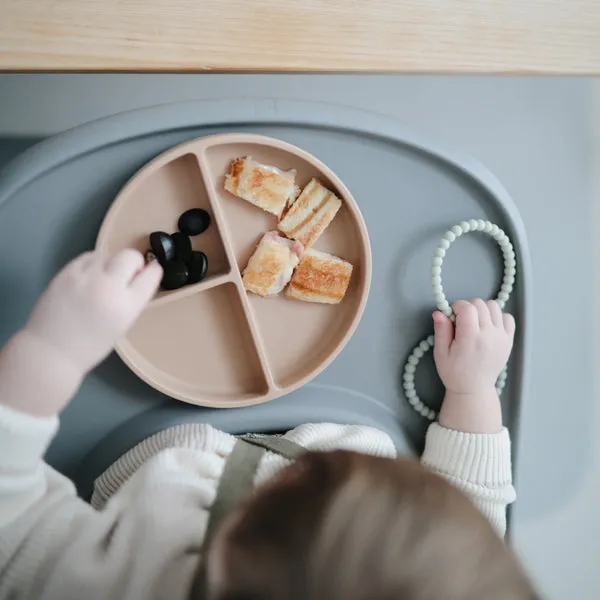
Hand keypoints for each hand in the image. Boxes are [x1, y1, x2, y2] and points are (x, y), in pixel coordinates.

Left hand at [25, 249, 161, 375]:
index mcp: (128, 306)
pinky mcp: (66, 273)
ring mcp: (86, 278)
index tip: (150, 272)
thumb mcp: (123, 324)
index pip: (152, 274)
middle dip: (133, 262)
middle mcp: (109, 287)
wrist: (52, 351)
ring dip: (110, 264)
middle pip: (130, 256)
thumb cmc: (92, 345)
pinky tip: (87, 277)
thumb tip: (137, 276)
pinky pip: (87, 257)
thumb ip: (132, 299)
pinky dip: (92, 264)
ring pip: (107, 255)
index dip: (153, 271)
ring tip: (101, 279)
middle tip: (126, 274)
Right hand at [432, 299, 514, 433]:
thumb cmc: (454, 372)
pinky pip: (508, 317)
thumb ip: (441, 330)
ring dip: (482, 309)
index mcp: (470, 338)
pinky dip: (497, 316)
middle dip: (467, 306)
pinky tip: (488, 325)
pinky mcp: (509, 340)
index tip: (452, 314)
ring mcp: (501, 337)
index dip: (457, 306)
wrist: (474, 389)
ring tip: (474, 321)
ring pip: (494, 306)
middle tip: (461, 320)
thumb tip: (439, 312)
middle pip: (480, 304)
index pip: (467, 307)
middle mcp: (488, 335)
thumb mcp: (441, 353)